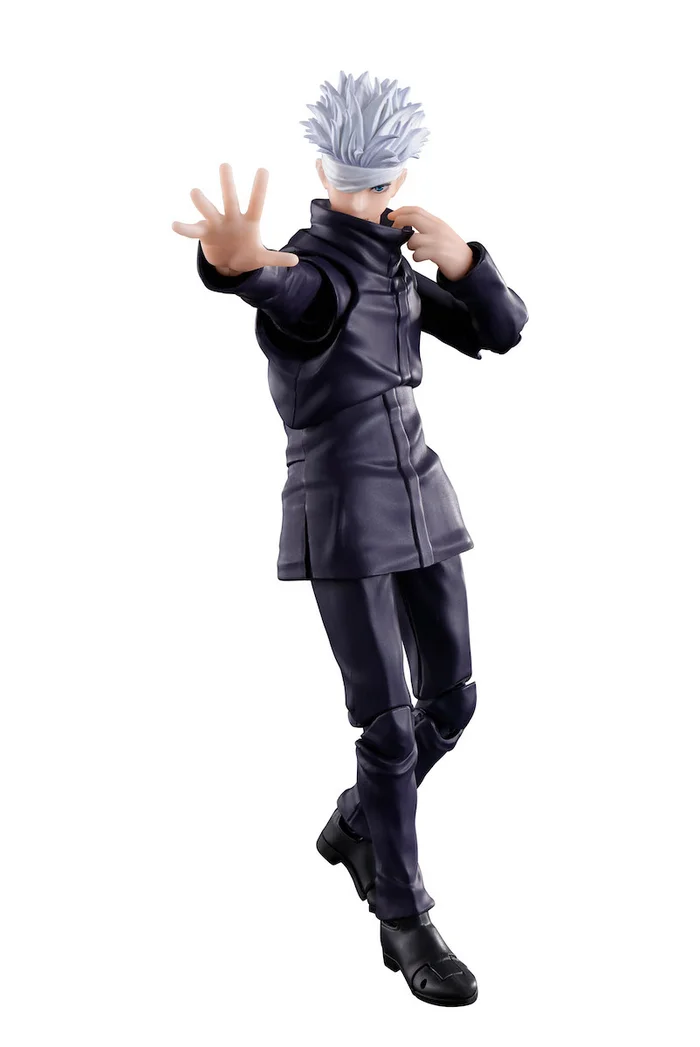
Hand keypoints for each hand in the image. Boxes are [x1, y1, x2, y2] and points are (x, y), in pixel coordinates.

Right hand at [172, 164, 298, 275]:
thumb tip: (296, 261)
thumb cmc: (247, 254)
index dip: (259, 189)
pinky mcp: (204, 233)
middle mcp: (232, 218)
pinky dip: (184, 229)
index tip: (263, 169)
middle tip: (225, 165)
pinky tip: (174, 225)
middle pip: (230, 199)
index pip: (256, 203)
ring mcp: (216, 223)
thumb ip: (276, 258)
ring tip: (194, 192)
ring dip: (202, 202)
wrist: (229, 263)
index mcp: (249, 221)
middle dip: (227, 184)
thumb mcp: (261, 258)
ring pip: (209, 210)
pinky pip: (193, 230)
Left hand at [387, 206, 473, 280]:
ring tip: (417, 251)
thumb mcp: (441, 233)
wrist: (468, 264)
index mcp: (437, 222)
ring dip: (410, 247)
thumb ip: (427, 227)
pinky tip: (422, 258)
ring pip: (413, 239)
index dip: (402, 211)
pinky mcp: (438, 253)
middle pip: (413, 218)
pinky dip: (416, 257)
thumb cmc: (452, 250)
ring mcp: (438, 240)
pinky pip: (418, 254)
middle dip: (399, 222)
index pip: (417, 210)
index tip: (392, 216)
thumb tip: (406, 225)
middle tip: (394, 229)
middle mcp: (437, 228)